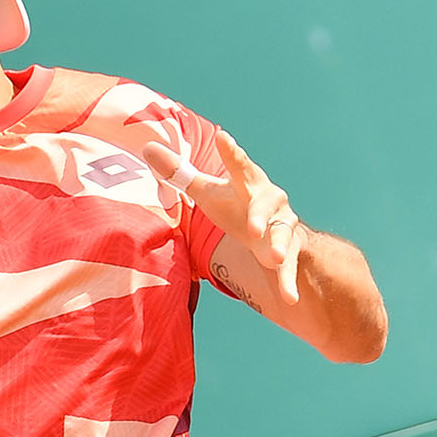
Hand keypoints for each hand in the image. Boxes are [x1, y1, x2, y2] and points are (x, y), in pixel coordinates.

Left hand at [142, 130, 304, 303]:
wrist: (271, 230)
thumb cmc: (234, 204)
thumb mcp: (206, 191)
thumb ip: (179, 172)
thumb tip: (147, 147)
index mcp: (248, 182)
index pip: (239, 165)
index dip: (231, 153)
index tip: (223, 138)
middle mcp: (270, 202)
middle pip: (265, 205)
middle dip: (260, 216)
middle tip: (252, 229)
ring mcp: (281, 227)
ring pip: (283, 235)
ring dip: (280, 247)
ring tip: (276, 259)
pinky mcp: (288, 253)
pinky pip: (289, 269)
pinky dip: (288, 282)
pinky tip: (289, 298)